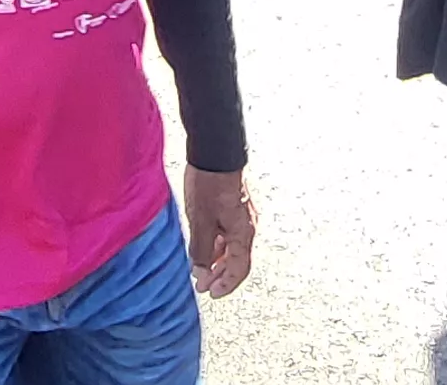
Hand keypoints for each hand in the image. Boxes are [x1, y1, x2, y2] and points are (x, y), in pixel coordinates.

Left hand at [184, 166, 256, 297]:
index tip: (211, 293)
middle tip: (202, 286)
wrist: (215, 153)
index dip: (226, 284)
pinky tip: (202, 247)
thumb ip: (201, 250)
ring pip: (231, 247)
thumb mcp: (201, 222)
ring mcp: (241, 216)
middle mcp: (247, 227)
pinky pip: (228, 234)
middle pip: (236, 260)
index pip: (239, 268)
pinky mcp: (233, 207)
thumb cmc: (208, 186)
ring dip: (216, 260)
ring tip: (199, 269)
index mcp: (243, 233)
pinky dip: (216, 245)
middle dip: (219, 275)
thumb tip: (201, 271)